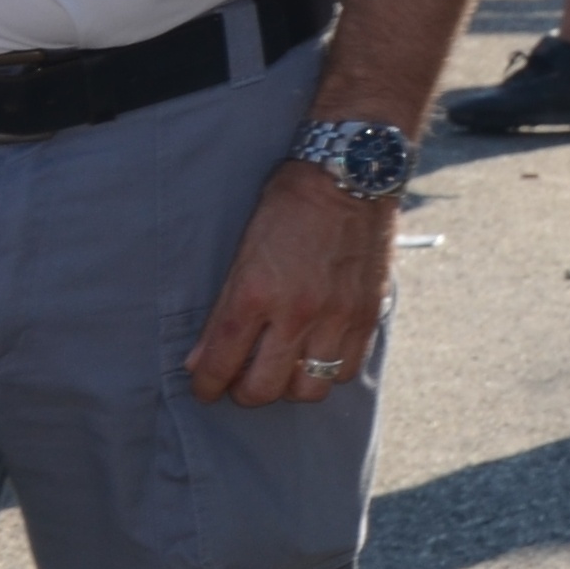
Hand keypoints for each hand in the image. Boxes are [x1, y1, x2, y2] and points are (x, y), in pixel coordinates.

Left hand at [189, 153, 398, 406]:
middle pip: (263, 388)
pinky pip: (347, 369)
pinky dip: (328, 370)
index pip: (221, 363)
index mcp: (256, 293)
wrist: (350, 176)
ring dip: (290, 385)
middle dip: (245, 392)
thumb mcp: (244, 250)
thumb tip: (201, 359)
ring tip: (284, 367)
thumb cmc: (290, 205)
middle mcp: (297, 312)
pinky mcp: (367, 314)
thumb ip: (224, 310)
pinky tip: (318, 353)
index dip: (207, 386)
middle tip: (242, 379)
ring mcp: (337, 316)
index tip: (205, 388)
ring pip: (308, 388)